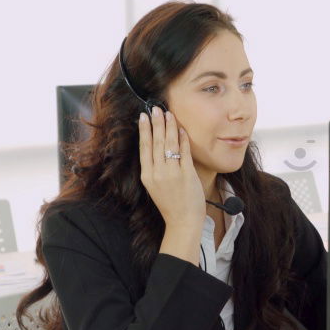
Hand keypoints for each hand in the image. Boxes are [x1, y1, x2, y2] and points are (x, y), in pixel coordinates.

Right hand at [137, 106, 204, 232]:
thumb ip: (155, 169)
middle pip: (156, 142)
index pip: (144, 148)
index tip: (143, 117)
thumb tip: (157, 148)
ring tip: (168, 114)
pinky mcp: (186, 175)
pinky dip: (182, 139)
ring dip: (169, 127)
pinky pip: (184, 152)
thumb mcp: (156, 186)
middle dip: (156, 123)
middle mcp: (157, 173)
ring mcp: (172, 173)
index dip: (144, 131)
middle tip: (155, 108)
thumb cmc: (171, 204)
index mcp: (147, 176)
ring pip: (169, 144)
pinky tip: (181, 129)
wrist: (182, 221)